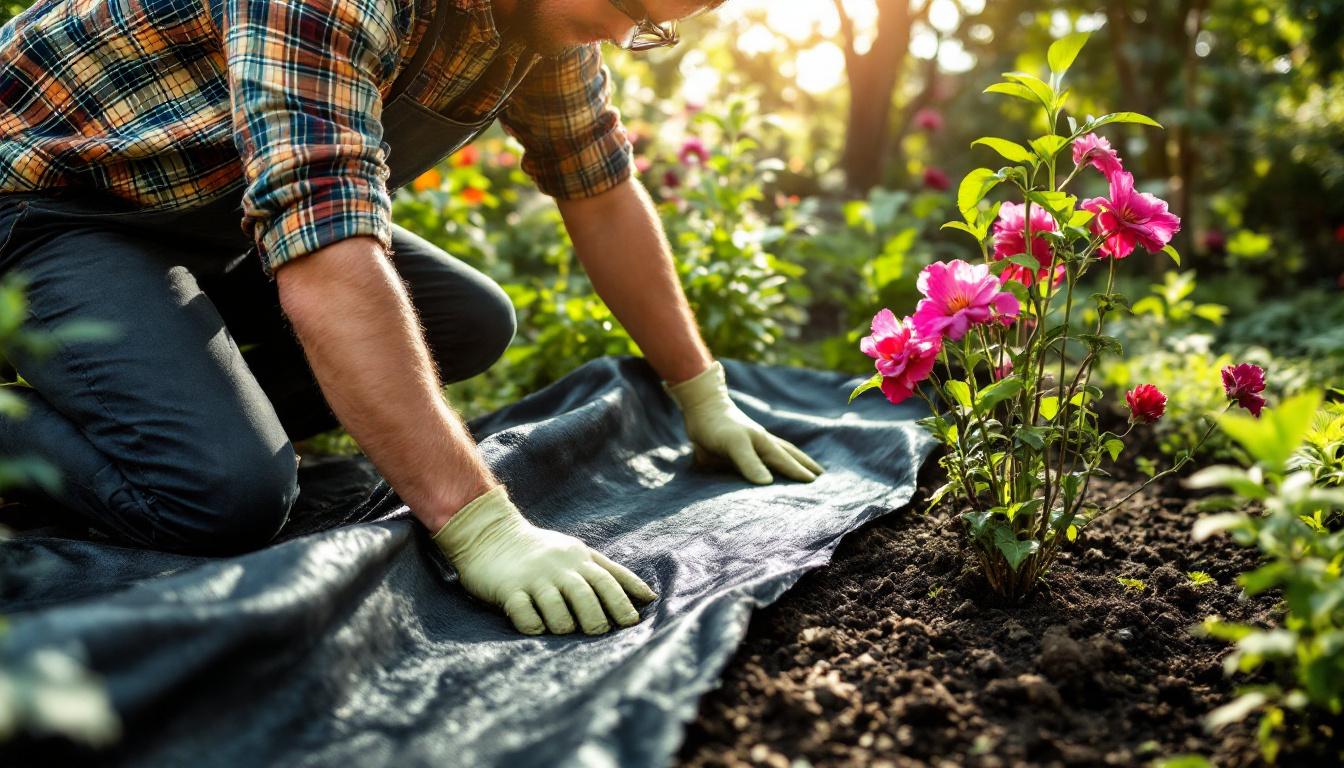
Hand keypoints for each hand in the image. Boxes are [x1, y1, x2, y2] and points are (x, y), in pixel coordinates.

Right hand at [432, 484, 657, 634]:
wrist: (491, 535)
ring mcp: (532, 578)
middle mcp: (558, 568)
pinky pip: (522, 612)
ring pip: (555, 607)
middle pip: (584, 595)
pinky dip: (532, 625)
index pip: (607, 581)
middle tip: (598, 632)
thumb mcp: (580, 554)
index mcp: (579, 560)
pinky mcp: (507, 589)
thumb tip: (650, 597)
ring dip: (564, 625)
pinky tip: (537, 629)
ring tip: (565, 631)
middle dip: (595, 618)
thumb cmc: (544, 551)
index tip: (631, 623)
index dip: (621, 603)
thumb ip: (613, 574)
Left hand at [662, 360, 824, 484]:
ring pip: (775, 454)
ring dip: (789, 462)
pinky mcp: (735, 448)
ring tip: (799, 469)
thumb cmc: (717, 425)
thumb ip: (749, 462)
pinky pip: (757, 458)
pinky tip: (763, 467)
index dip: (800, 473)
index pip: (786, 462)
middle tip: (821, 475)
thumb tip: (768, 483)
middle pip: (788, 454)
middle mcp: (760, 444)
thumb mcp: (734, 444)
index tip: (816, 482)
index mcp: (764, 444)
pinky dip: (767, 463)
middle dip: (803, 464)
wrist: (700, 407)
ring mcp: (749, 444)